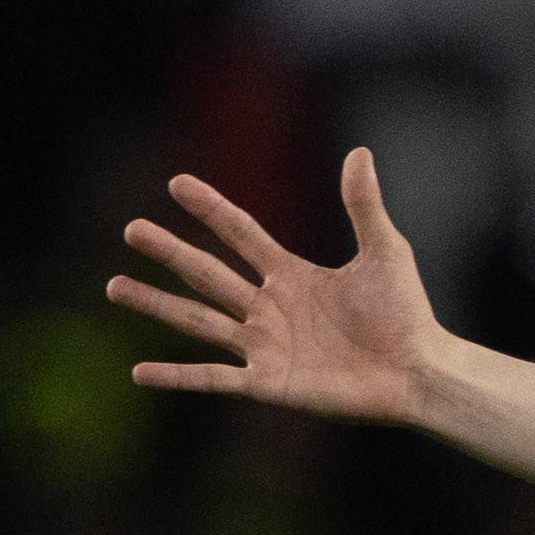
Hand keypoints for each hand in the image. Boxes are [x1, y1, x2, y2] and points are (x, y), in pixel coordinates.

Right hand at [108, 149, 446, 427]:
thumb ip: (364, 206)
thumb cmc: (408, 314)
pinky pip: (214, 379)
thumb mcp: (386, 253)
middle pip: (209, 274)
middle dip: (170, 252)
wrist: (420, 372)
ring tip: (114, 286)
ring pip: (199, 321)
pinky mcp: (269, 383)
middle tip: (131, 229)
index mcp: (294, 274)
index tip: (177, 183)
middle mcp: (271, 308)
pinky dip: (177, 376)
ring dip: (157, 304)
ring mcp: (266, 346)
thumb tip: (360, 152)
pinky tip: (140, 371)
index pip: (242, 234)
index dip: (211, 209)